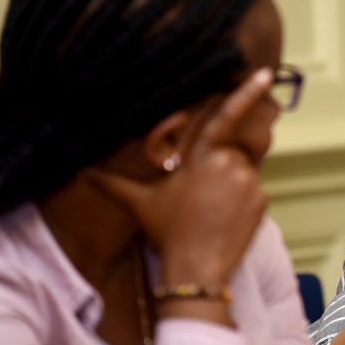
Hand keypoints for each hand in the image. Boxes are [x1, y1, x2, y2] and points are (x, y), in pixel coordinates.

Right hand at [83, 68, 273, 285]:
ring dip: (229, 184)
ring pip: (242, 173)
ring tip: (210, 211)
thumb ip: (112, 182)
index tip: (264, 73)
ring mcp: (250, 183)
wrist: (196, 271)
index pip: (225, 117)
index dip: (245, 92)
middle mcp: (231, 163)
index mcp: (203, 155)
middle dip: (217, 168)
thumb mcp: (140, 203)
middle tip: (201, 198)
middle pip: (229, 153)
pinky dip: (242, 201)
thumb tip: (80, 171)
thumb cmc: (167, 232)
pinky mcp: (263, 201)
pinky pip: (254, 192)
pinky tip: (224, 219)